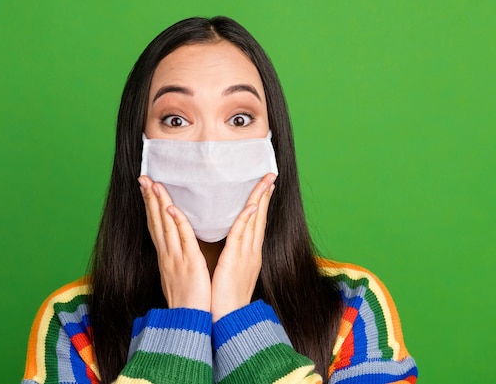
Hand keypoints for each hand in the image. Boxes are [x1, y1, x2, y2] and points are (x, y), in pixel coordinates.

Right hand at [138, 175, 211, 311]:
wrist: (188, 322)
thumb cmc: (188, 301)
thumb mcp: (179, 276)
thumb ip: (178, 259)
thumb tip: (179, 248)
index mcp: (166, 257)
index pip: (156, 226)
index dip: (151, 206)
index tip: (147, 188)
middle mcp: (167, 255)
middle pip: (156, 221)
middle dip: (149, 198)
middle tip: (143, 178)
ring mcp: (176, 258)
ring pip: (166, 226)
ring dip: (159, 204)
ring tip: (153, 184)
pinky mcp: (189, 264)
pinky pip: (183, 240)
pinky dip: (177, 223)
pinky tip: (171, 208)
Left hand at [210, 173, 275, 321]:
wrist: (228, 320)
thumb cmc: (225, 299)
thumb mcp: (231, 273)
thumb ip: (232, 256)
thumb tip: (229, 246)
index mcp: (250, 255)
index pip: (257, 224)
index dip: (261, 204)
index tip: (265, 188)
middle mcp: (252, 252)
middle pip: (261, 218)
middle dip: (265, 195)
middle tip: (270, 176)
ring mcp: (246, 255)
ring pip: (255, 222)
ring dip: (259, 199)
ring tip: (265, 181)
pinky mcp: (236, 260)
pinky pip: (241, 235)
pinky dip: (247, 218)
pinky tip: (252, 205)